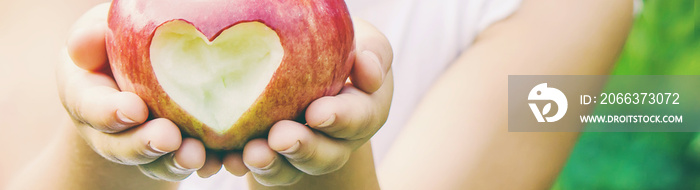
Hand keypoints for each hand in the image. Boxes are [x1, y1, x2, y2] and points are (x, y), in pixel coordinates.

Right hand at [57, 3, 221, 180]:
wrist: (141, 63)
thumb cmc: (120, 38)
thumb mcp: (103, 29)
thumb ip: (93, 36)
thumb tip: (85, 44)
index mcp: (86, 95)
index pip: (90, 106)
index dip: (109, 112)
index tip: (135, 110)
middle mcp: (109, 130)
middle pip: (121, 146)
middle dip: (145, 144)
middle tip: (168, 138)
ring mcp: (141, 145)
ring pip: (154, 163)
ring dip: (174, 162)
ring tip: (195, 155)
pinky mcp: (172, 153)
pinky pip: (184, 164)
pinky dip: (203, 164)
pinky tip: (218, 160)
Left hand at [222, 17, 393, 185]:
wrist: (312, 63)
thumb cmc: (342, 47)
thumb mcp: (365, 41)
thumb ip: (373, 53)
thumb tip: (368, 70)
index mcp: (366, 110)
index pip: (359, 118)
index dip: (339, 118)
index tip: (315, 113)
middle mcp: (340, 140)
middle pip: (327, 154)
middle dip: (303, 148)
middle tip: (280, 137)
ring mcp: (307, 152)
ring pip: (294, 169)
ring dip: (273, 164)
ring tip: (253, 152)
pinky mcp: (277, 158)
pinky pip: (264, 169)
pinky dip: (246, 165)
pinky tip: (230, 158)